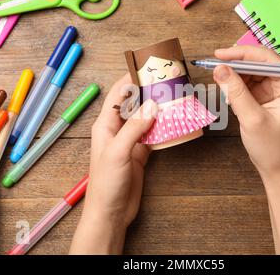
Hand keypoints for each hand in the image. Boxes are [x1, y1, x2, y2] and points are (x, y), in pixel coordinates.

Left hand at [70, 74, 157, 253]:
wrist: (111, 212)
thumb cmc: (106, 184)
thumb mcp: (118, 152)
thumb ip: (134, 128)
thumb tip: (152, 106)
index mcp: (105, 126)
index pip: (118, 96)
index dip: (130, 80)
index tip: (146, 68)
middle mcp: (117, 130)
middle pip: (134, 105)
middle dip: (148, 93)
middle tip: (166, 82)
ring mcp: (130, 142)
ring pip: (145, 119)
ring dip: (157, 110)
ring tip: (173, 98)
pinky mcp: (140, 153)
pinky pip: (153, 135)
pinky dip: (163, 128)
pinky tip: (174, 122)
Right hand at [213, 45, 279, 180]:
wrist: (277, 169)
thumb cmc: (273, 148)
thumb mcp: (252, 119)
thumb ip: (236, 92)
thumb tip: (220, 69)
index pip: (266, 59)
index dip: (241, 54)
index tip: (219, 55)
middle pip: (258, 63)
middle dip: (235, 64)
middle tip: (213, 66)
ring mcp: (276, 90)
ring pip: (251, 73)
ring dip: (234, 76)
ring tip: (220, 83)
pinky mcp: (266, 97)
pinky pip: (248, 84)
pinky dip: (236, 87)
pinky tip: (229, 96)